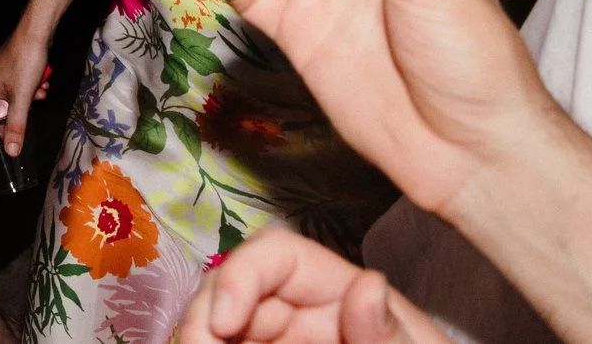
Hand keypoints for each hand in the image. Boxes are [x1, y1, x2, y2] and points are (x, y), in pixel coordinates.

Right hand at [0, 28, 51, 153]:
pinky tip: (41, 87)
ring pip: (4, 99)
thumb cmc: (24, 61)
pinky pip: (13, 88)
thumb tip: (11, 152)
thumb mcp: (21, 98)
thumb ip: (16, 126)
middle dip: (4, 118)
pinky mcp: (8, 69)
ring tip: (37, 97)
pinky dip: (26, 92)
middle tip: (18, 126)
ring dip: (21, 103)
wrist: (36, 32)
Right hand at [173, 226, 443, 343]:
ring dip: (203, 339)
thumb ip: (389, 331)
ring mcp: (282, 342)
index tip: (223, 324)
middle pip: (230, 294)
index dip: (238, 277)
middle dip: (203, 321)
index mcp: (338, 292)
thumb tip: (369, 283)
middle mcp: (300, 314)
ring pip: (221, 328)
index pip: (275, 256)